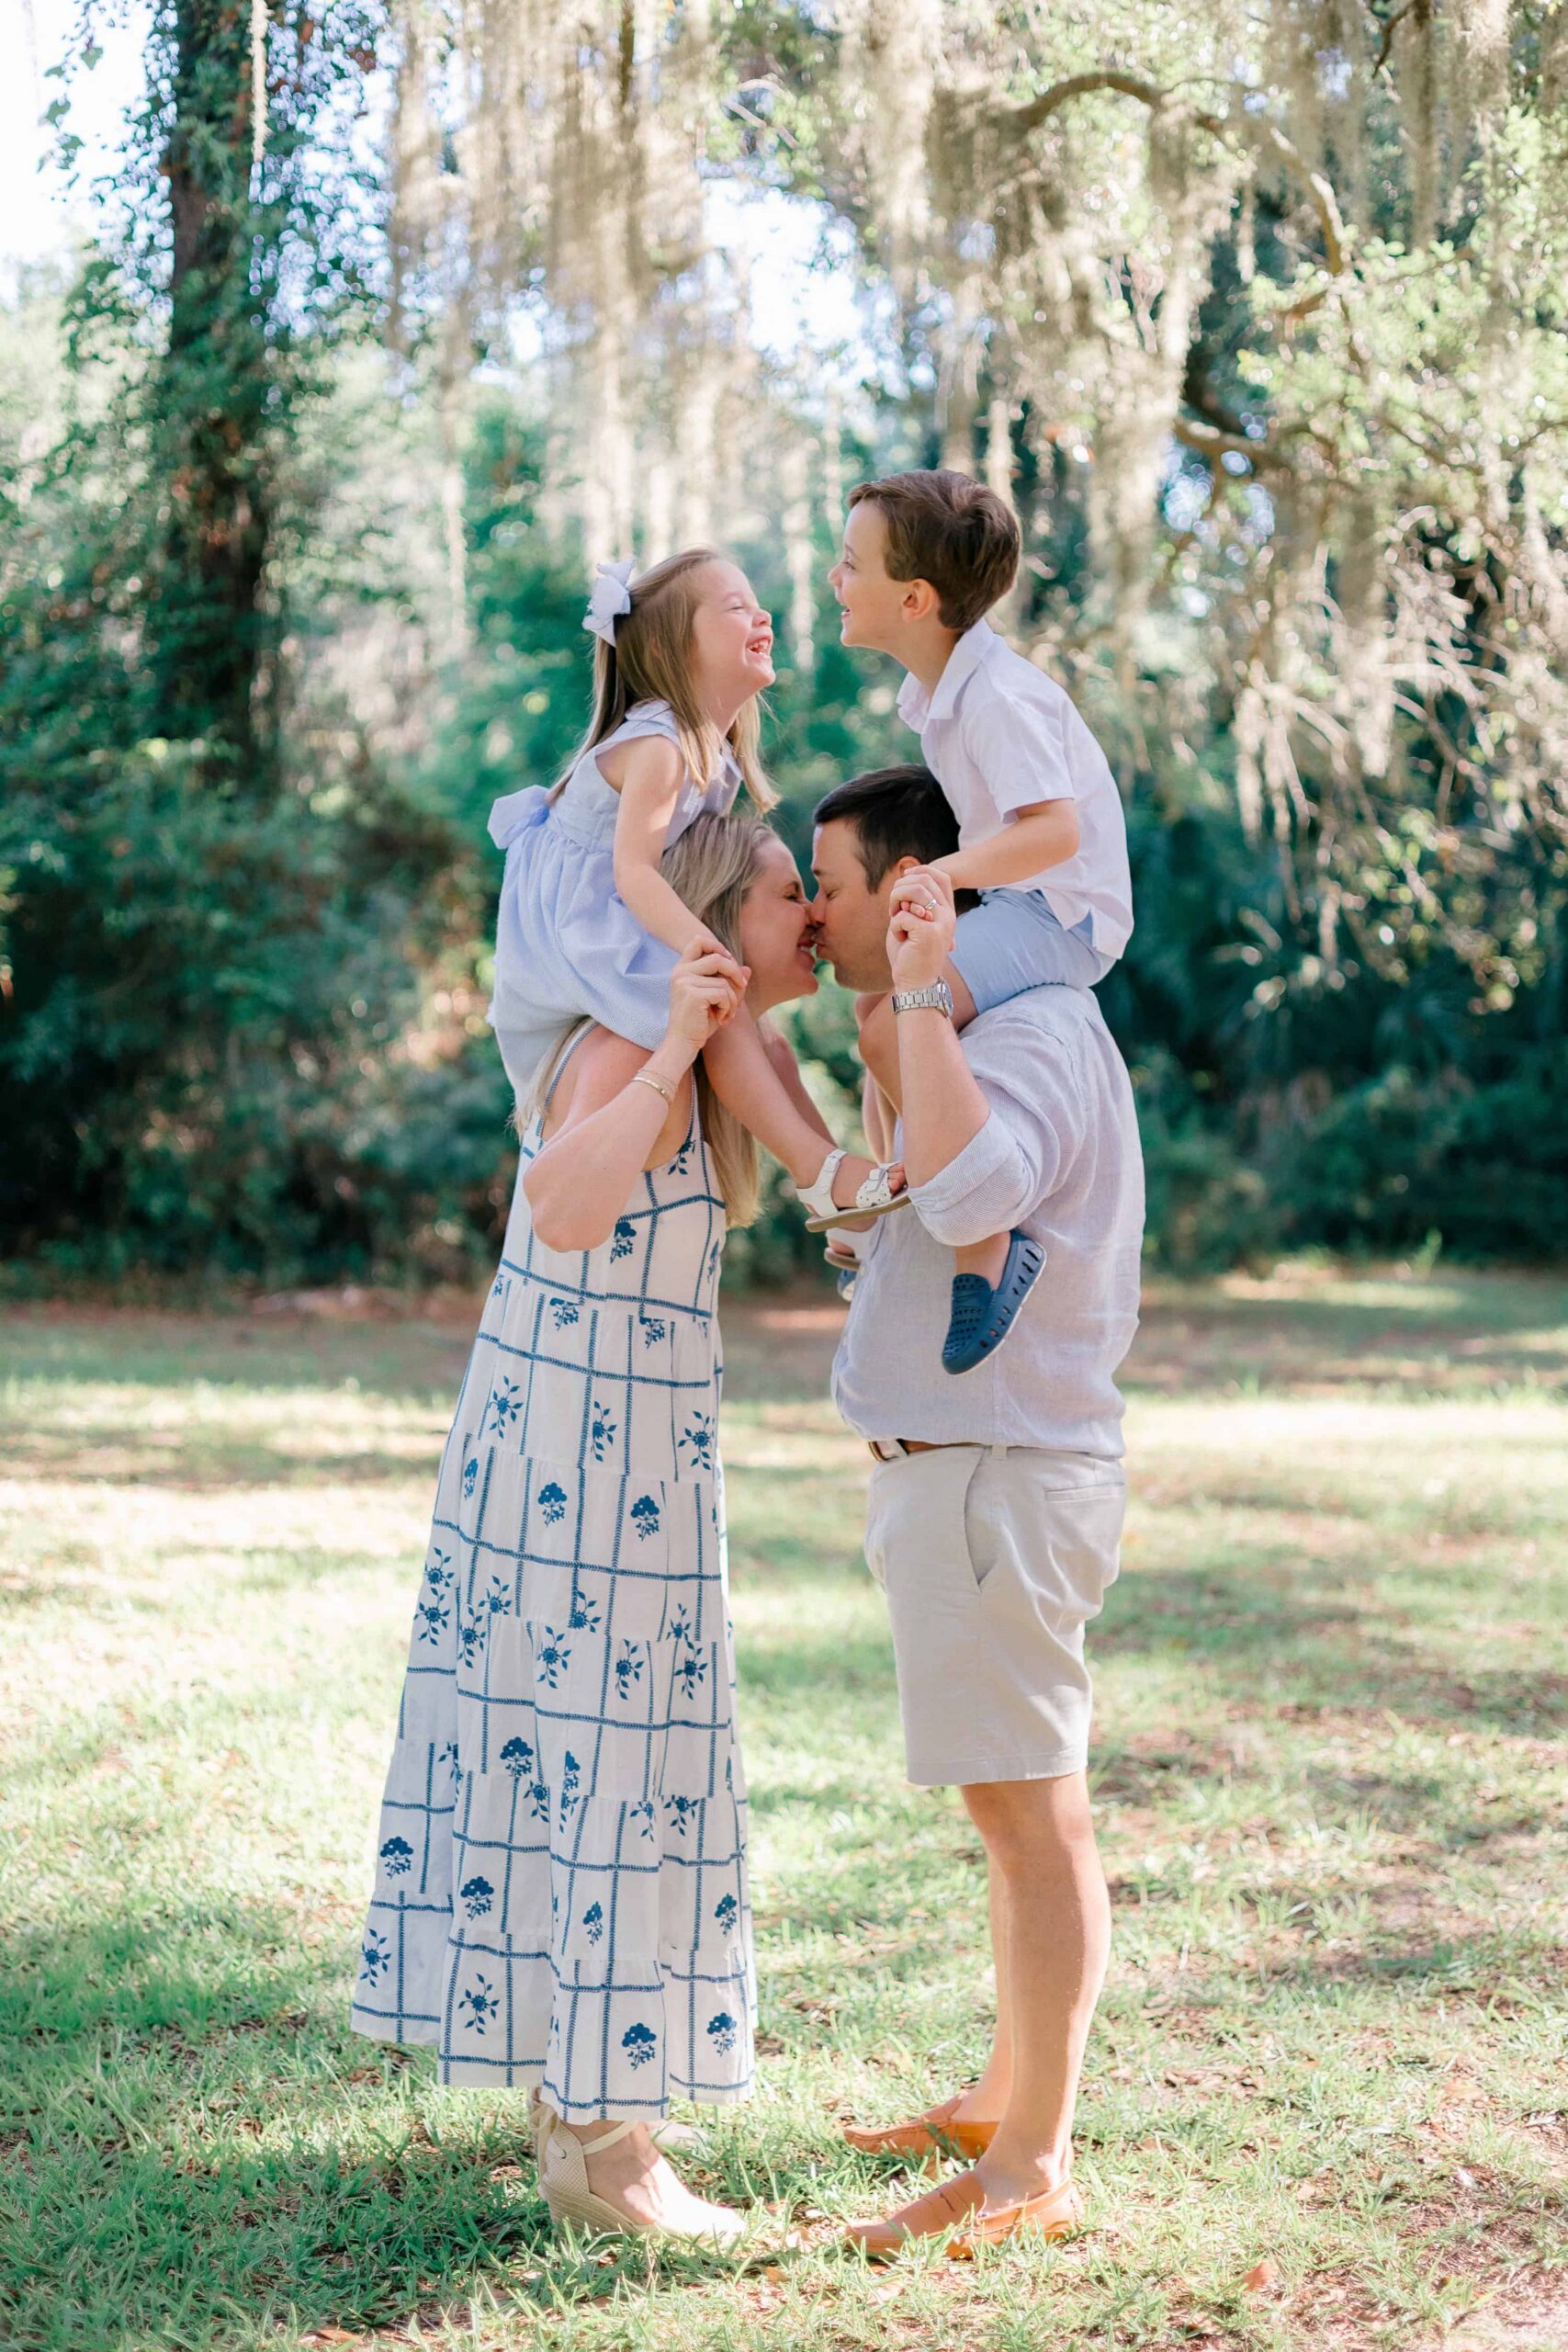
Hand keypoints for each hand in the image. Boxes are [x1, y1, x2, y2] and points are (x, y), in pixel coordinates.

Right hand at [666, 941, 746, 1057]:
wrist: (683, 1044)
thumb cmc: (699, 1023)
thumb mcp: (718, 1000)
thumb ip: (731, 983)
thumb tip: (748, 968)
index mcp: (682, 969)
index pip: (698, 940)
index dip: (718, 947)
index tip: (729, 962)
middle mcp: (680, 972)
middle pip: (718, 957)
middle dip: (735, 973)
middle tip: (742, 988)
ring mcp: (684, 982)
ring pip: (724, 980)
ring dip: (734, 999)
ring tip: (728, 1014)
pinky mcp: (692, 994)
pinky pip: (723, 993)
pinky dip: (729, 1008)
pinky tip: (722, 1019)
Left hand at [886, 866, 955, 990]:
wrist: (915, 984)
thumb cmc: (910, 954)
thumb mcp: (913, 922)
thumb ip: (912, 901)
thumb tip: (907, 874)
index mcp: (947, 911)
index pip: (940, 876)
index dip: (919, 871)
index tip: (903, 883)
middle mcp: (948, 915)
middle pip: (923, 879)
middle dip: (899, 889)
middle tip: (894, 910)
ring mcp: (941, 923)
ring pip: (914, 891)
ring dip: (896, 903)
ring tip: (895, 921)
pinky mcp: (929, 932)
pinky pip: (903, 915)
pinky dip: (895, 926)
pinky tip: (901, 940)